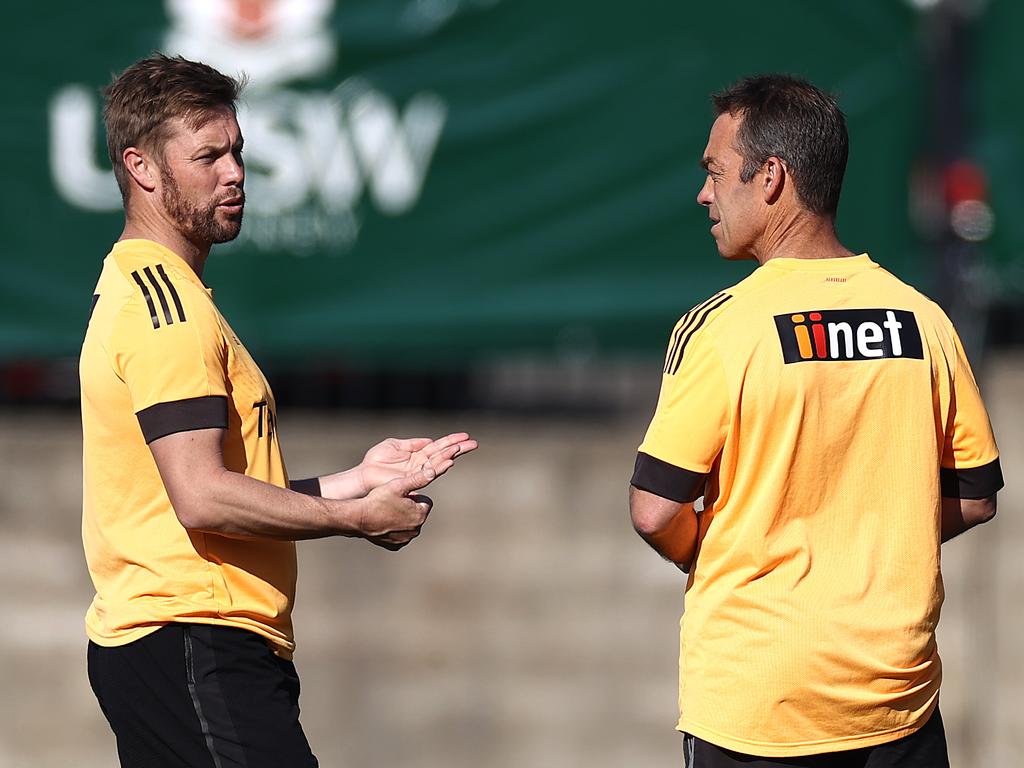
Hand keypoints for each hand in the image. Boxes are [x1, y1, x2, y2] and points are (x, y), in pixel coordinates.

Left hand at [357, 432, 477, 493]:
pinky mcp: (413, 480)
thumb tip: (429, 441)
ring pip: (439, 462)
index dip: (451, 440)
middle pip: (443, 454)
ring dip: (451, 455)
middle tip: (474, 443)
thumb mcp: (394, 445)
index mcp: (418, 453)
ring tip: (463, 448)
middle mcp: (421, 463)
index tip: (465, 436)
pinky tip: (450, 462)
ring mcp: (418, 472)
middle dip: (459, 448)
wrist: (364, 475)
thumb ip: (412, 444)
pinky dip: (440, 467)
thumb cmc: (376, 461)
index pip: (438, 445)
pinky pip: (429, 473)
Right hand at [358, 467, 436, 549]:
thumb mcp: (398, 485)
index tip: (401, 495)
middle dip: (409, 507)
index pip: (425, 501)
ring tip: (387, 511)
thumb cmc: (378, 500)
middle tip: (392, 502)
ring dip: (402, 517)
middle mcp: (416, 529)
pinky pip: (400, 534)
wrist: (358, 518)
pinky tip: (384, 522)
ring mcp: (405, 539)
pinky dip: (395, 529)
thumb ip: (418, 479)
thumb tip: (432, 472)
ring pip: (408, 523)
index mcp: (420, 515)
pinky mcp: (395, 545)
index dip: (413, 496)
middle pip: (417, 513)